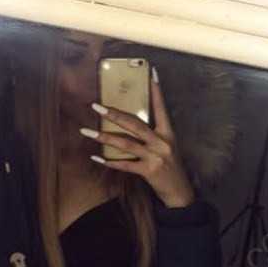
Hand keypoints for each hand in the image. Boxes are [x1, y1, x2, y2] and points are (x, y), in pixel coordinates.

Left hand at [81, 68, 194, 208]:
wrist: (180, 193)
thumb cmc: (171, 169)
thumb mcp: (168, 149)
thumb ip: (153, 137)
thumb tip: (132, 126)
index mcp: (168, 134)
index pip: (161, 109)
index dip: (156, 91)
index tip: (150, 73)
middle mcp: (161, 143)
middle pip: (135, 124)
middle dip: (114, 114)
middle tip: (97, 107)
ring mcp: (154, 157)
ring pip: (126, 143)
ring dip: (104, 138)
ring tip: (87, 132)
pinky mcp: (148, 171)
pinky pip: (125, 165)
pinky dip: (110, 162)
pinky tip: (97, 158)